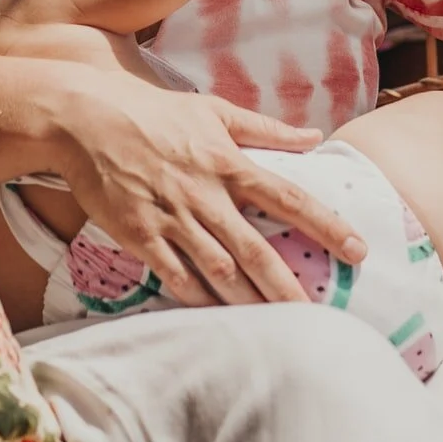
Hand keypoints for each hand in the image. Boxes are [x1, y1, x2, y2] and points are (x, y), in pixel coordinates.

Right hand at [55, 70, 367, 307]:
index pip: (288, 198)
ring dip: (249, 303)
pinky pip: (176, 278)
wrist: (85, 119)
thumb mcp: (213, 110)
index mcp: (227, 162)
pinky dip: (199, 301)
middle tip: (320, 317)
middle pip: (256, 250)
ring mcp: (172, 218)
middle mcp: (205, 195)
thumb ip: (265, 129)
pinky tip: (220, 321)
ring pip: (219, 271)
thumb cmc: (153, 111)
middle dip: (289, 287)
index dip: (326, 225)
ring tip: (278, 331)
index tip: (357, 250)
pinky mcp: (140, 236)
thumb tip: (314, 135)